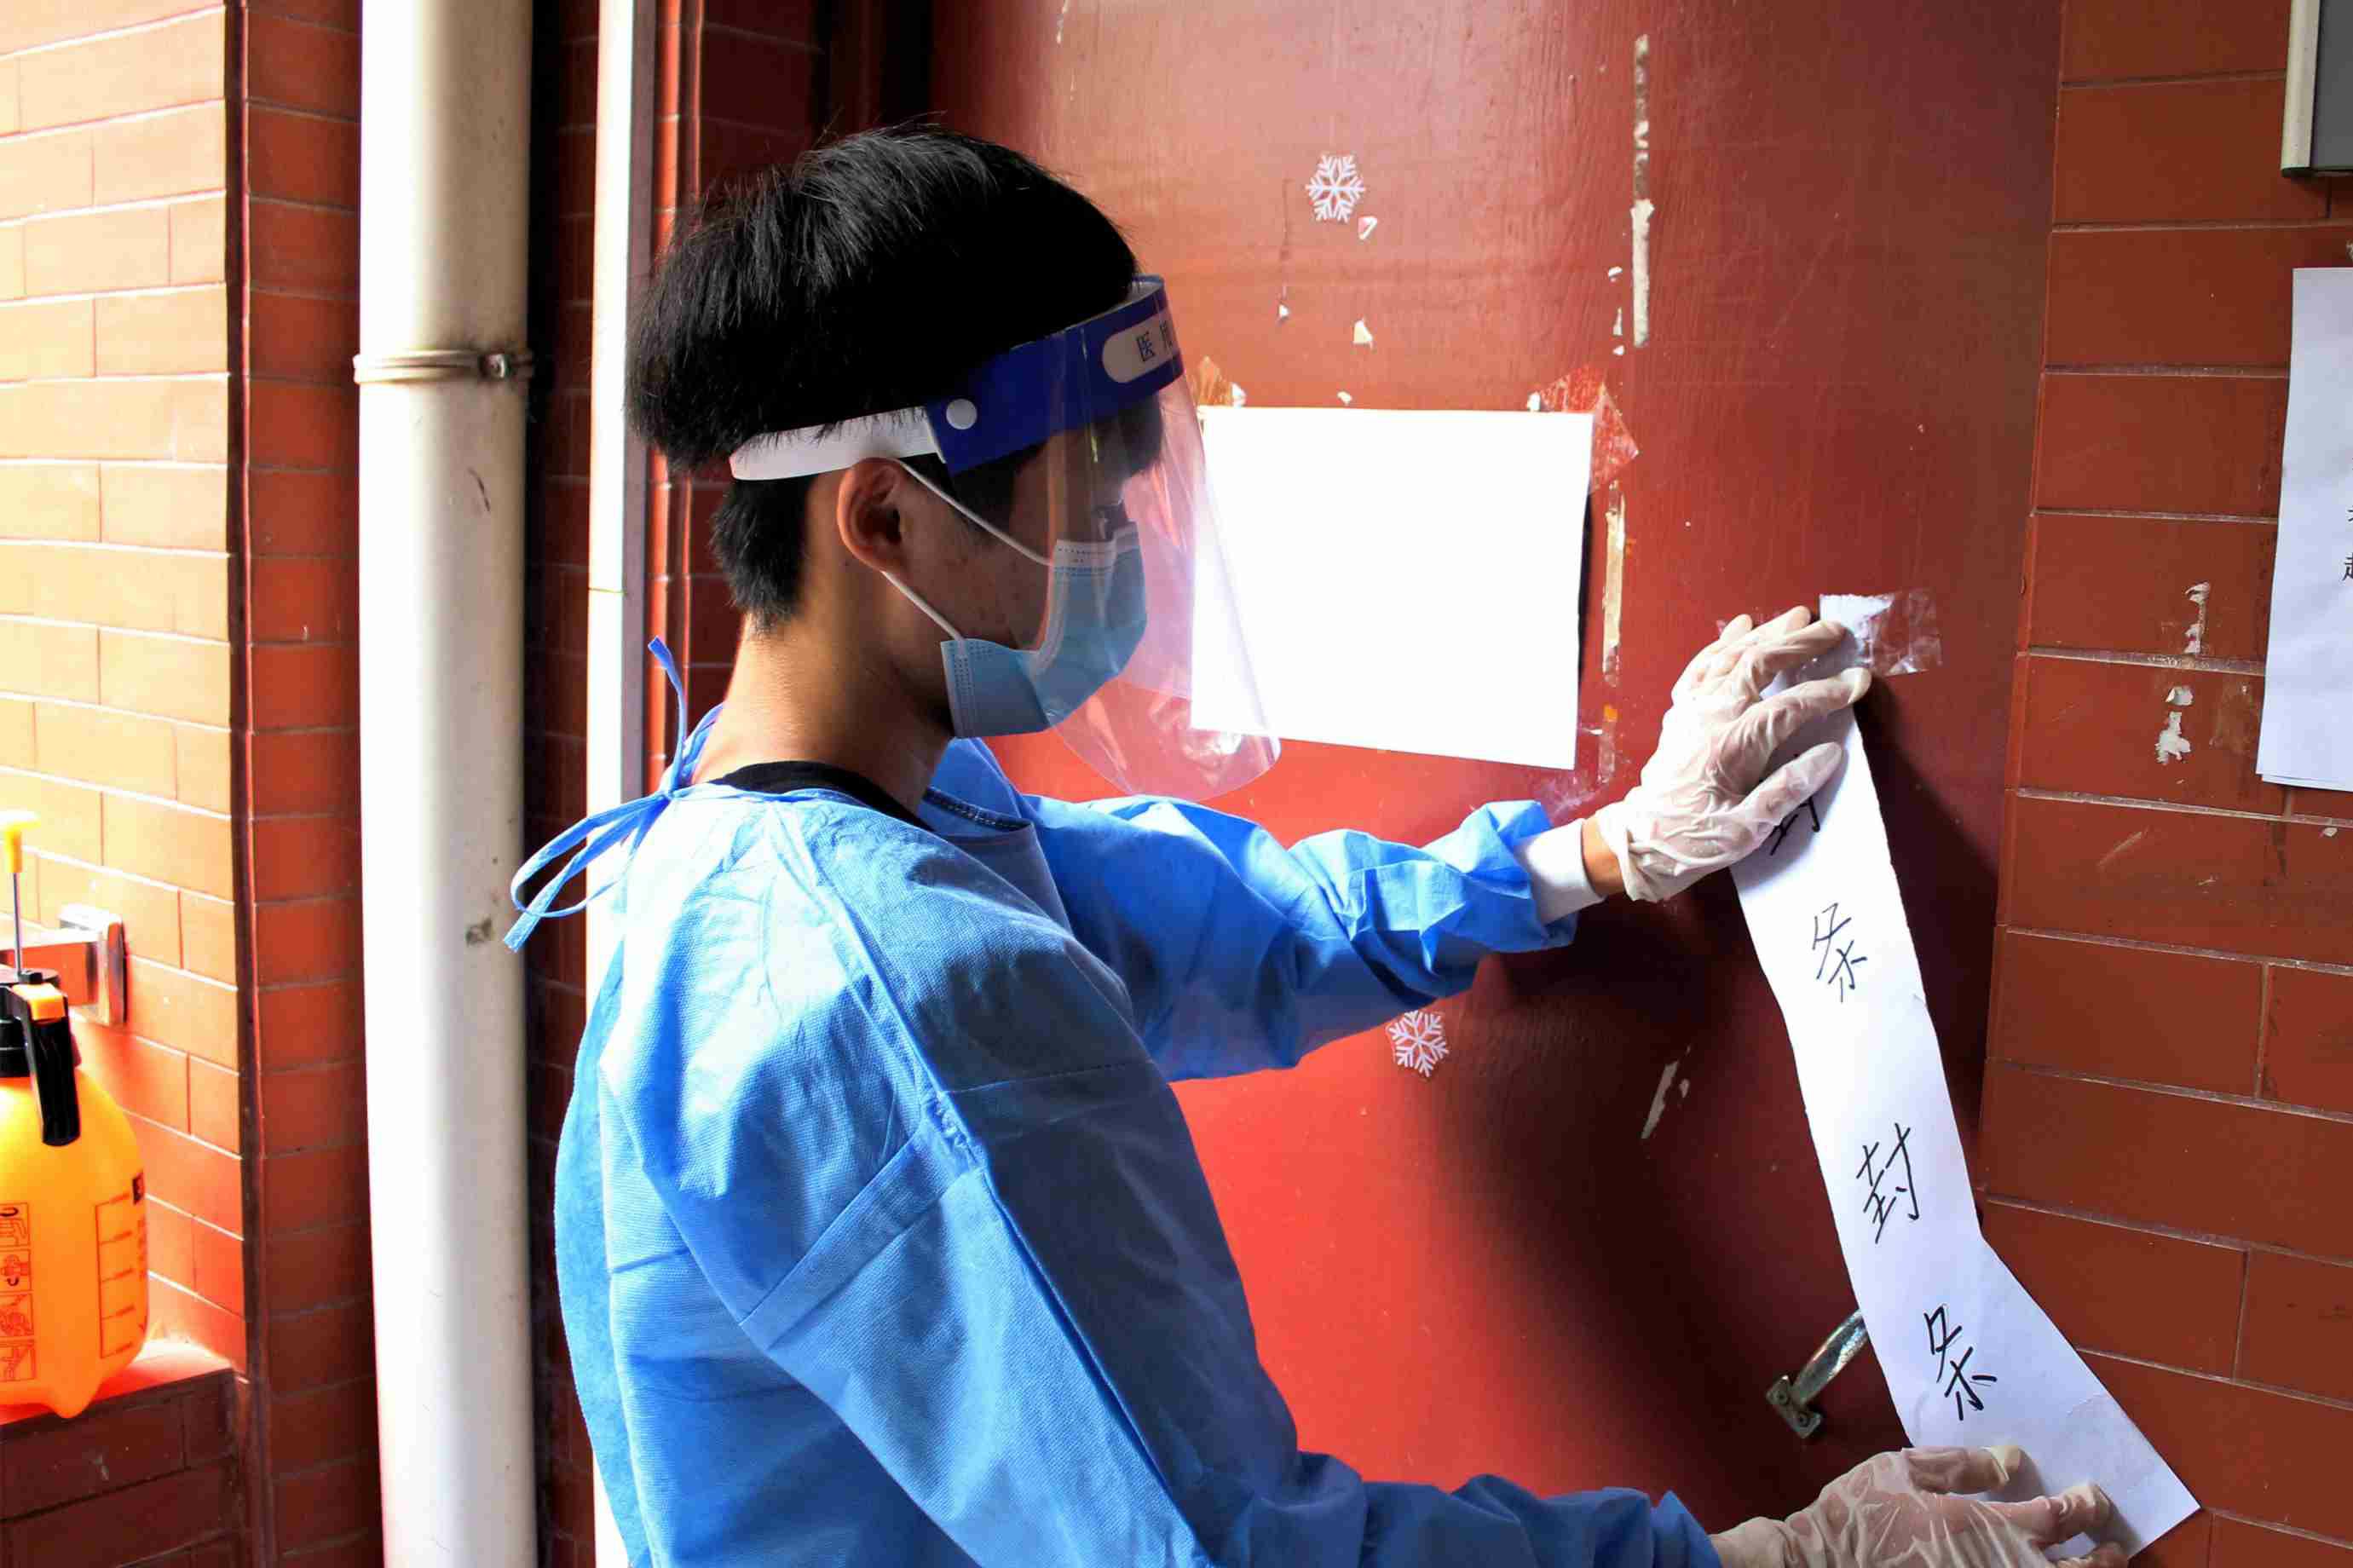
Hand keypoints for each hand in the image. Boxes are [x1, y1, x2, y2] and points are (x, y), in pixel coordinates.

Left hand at [1590, 606, 1869, 901]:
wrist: (1641, 842)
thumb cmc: (1696, 841)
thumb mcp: (1748, 829)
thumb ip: (1788, 789)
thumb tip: (1830, 753)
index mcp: (1731, 746)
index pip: (1788, 707)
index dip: (1826, 692)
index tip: (1858, 681)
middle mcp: (1709, 717)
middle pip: (1758, 665)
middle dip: (1799, 644)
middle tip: (1834, 629)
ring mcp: (1691, 710)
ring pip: (1730, 657)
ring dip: (1766, 633)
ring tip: (1798, 617)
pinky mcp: (1680, 712)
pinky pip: (1702, 666)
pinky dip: (1723, 643)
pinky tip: (1742, 627)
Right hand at [1710, 1447, 2123, 1567]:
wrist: (1819, 1566)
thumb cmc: (1860, 1516)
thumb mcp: (1903, 1469)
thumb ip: (1962, 1464)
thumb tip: (2012, 1460)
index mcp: (1987, 1525)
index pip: (2060, 1515)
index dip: (2086, 1505)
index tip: (2093, 1497)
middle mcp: (2002, 1566)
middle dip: (2104, 1557)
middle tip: (2114, 1548)